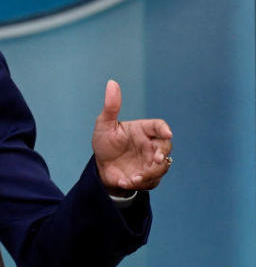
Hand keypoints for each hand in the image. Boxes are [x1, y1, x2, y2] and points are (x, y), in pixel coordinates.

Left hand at [92, 79, 172, 193]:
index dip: (164, 129)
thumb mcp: (104, 124)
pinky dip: (140, 183)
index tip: (167, 133)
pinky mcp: (148, 177)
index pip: (158, 126)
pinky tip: (125, 182)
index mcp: (143, 130)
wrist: (101, 166)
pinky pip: (152, 181)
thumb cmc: (104, 142)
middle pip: (166, 147)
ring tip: (133, 178)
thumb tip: (112, 83)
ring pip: (162, 167)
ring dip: (151, 173)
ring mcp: (151, 161)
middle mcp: (150, 145)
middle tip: (155, 159)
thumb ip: (111, 106)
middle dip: (163, 154)